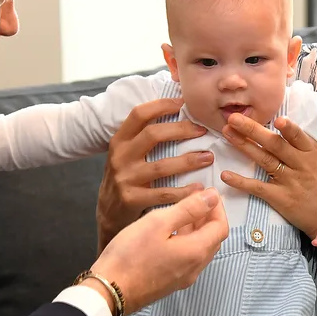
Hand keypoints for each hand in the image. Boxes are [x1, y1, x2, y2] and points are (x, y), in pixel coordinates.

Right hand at [90, 187, 228, 313]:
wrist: (109, 290)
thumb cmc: (131, 254)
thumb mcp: (158, 223)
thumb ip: (188, 209)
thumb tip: (212, 197)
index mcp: (196, 252)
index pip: (221, 227)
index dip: (217, 208)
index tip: (207, 192)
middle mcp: (195, 268)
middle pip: (213, 239)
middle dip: (209, 217)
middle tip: (196, 198)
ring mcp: (182, 278)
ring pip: (200, 249)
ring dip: (197, 229)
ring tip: (182, 211)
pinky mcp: (170, 282)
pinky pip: (188, 258)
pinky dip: (186, 241)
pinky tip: (170, 232)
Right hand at [97, 97, 214, 249]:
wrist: (108, 212)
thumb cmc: (126, 176)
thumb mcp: (127, 153)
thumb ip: (144, 136)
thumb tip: (177, 111)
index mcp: (119, 140)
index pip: (139, 114)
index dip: (161, 105)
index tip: (183, 103)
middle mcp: (120, 156)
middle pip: (152, 134)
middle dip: (181, 130)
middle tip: (203, 130)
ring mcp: (125, 178)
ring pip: (161, 166)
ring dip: (189, 161)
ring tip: (208, 157)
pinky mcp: (132, 199)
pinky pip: (163, 193)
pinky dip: (184, 191)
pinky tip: (199, 188)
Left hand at [219, 114, 316, 236]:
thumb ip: (299, 143)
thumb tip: (277, 122)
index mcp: (310, 151)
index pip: (298, 137)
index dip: (288, 128)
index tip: (277, 119)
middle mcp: (300, 164)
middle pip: (275, 145)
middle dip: (253, 129)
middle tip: (233, 118)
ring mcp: (290, 181)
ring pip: (264, 160)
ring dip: (243, 146)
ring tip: (227, 134)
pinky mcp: (281, 198)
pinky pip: (258, 188)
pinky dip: (241, 182)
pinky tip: (225, 175)